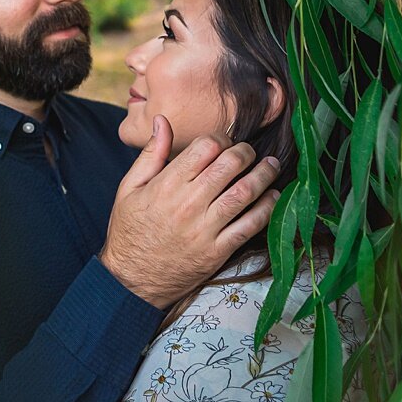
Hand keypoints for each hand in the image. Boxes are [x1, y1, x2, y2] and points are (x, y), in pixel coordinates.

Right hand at [99, 114, 281, 307]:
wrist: (131, 279)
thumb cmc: (129, 230)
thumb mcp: (128, 188)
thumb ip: (150, 154)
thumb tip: (162, 121)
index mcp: (167, 184)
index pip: (205, 147)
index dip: (220, 139)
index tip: (224, 143)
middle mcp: (188, 203)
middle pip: (230, 165)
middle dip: (246, 152)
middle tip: (250, 152)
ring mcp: (205, 228)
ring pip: (244, 193)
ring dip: (264, 175)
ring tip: (271, 166)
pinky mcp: (217, 251)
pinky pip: (249, 226)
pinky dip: (267, 209)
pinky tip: (273, 197)